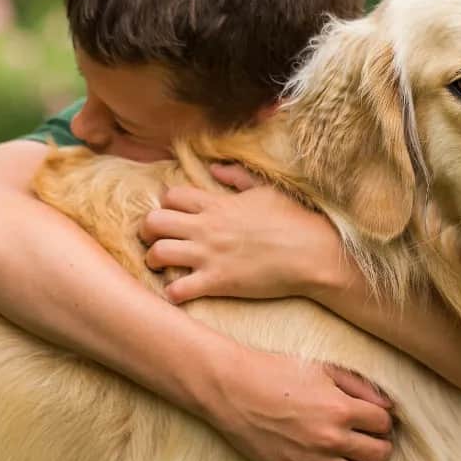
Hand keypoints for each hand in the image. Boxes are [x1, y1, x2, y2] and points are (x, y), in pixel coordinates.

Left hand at [139, 164, 343, 302]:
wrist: (313, 253)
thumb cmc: (294, 220)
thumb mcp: (266, 190)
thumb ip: (237, 177)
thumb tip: (216, 167)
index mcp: (217, 203)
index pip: (170, 196)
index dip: (165, 205)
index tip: (173, 216)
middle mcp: (206, 227)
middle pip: (152, 222)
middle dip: (147, 232)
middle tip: (156, 240)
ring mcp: (209, 255)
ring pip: (156, 254)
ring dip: (153, 261)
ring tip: (162, 267)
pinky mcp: (217, 282)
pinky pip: (177, 290)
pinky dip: (172, 293)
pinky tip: (180, 292)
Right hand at [206, 346, 394, 460]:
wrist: (232, 387)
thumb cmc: (275, 370)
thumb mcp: (322, 368)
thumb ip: (359, 385)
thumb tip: (388, 405)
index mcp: (340, 407)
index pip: (383, 422)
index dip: (382, 419)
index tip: (373, 417)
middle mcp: (330, 437)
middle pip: (378, 453)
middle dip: (379, 444)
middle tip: (369, 437)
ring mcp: (311, 459)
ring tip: (357, 459)